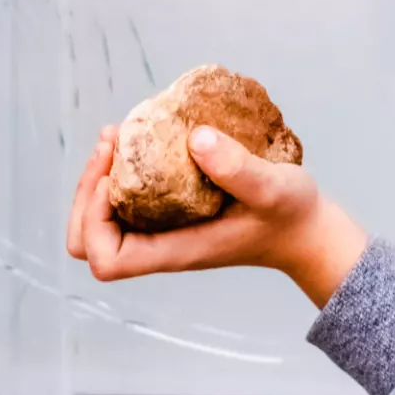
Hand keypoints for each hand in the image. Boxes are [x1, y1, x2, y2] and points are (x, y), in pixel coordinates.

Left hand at [65, 125, 368, 307]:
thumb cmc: (291, 215)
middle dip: (86, 193)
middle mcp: (161, 246)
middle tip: (110, 144)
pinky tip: (141, 140)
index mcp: (175, 251)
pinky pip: (126, 201)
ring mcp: (164, 231)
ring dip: (99, 177)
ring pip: (102, 220)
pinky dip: (121, 172)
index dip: (95, 218)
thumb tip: (195, 139)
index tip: (116, 178)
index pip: (105, 259)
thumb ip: (237, 168)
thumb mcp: (272, 187)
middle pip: (87, 242)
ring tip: (118, 135)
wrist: (307, 230)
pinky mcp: (172, 214)